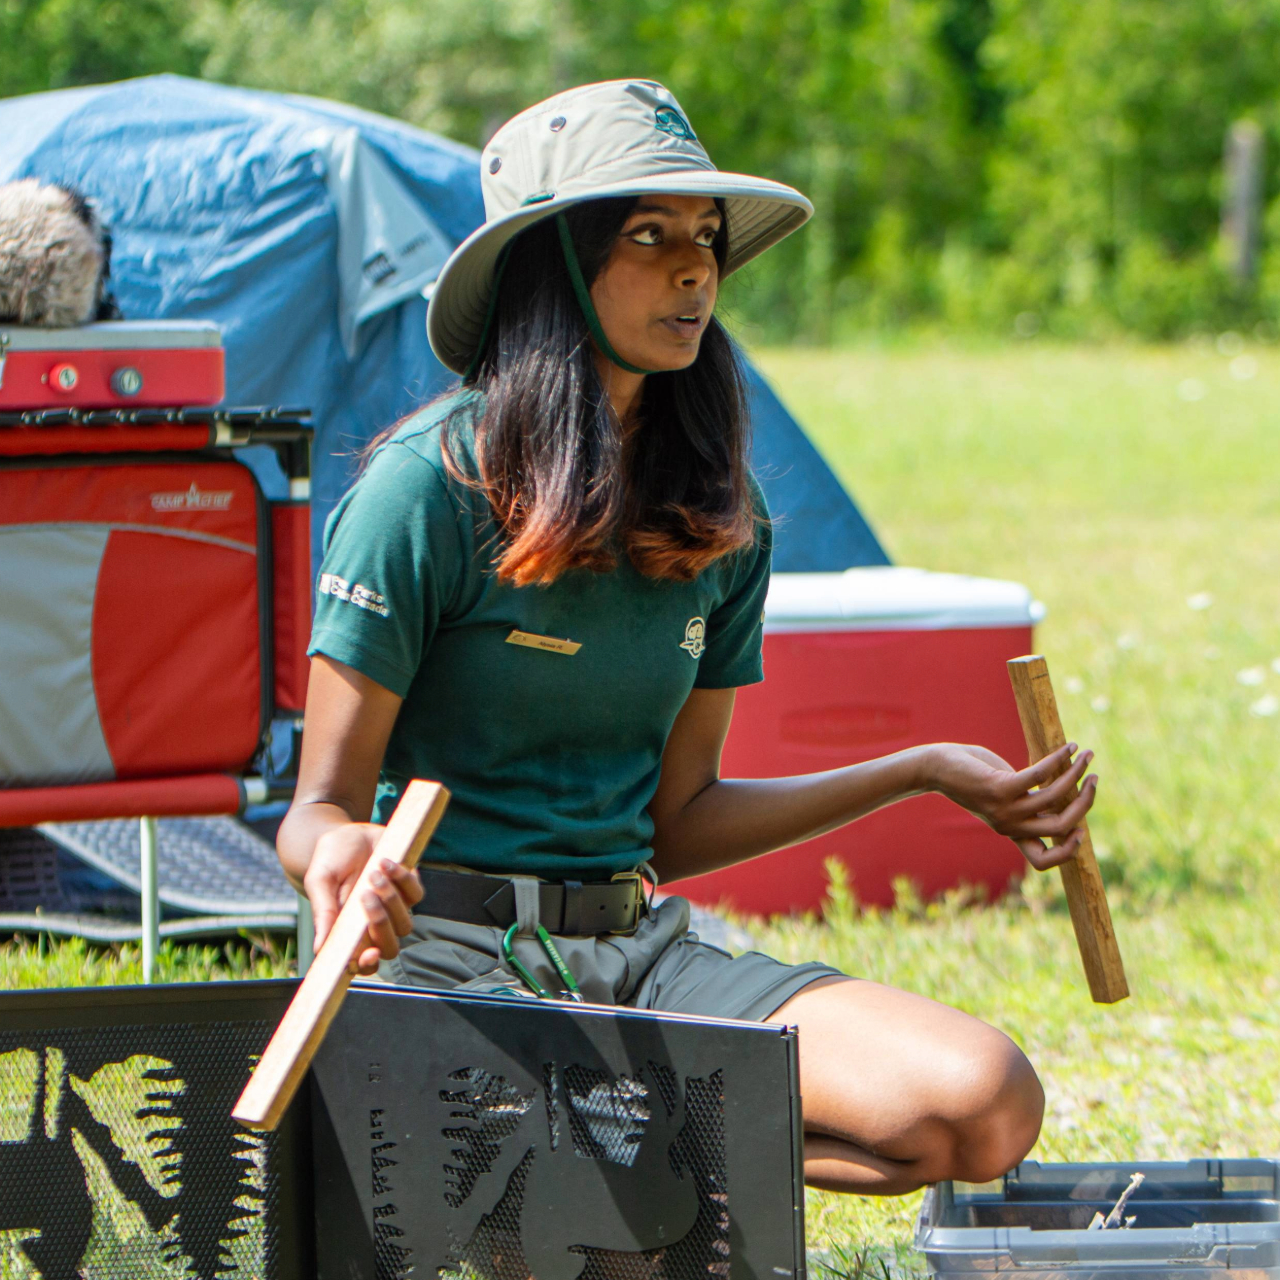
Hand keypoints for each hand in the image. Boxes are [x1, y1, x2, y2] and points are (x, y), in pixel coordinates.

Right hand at [302, 822, 424, 973]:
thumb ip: (323, 913)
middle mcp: (373, 925)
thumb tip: (320, 949)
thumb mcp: (320, 881)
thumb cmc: (329, 861)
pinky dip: (402, 878)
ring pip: (405, 924)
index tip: (369, 954)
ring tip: (372, 873)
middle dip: (380, 924)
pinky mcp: (409, 889)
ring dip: (390, 899)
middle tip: (365, 895)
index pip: (362, 962)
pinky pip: (416, 894)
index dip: (367, 965)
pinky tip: (384, 862)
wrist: (347, 833)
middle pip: (389, 947)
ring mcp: (394, 908)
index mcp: (349, 931)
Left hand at [924, 741, 1098, 870]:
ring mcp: (1004, 808)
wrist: (936, 769)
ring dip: (1076, 774)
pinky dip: (1059, 760)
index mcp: (1011, 832)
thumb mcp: (1004, 795)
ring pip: (1055, 798)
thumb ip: (1030, 800)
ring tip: (1086, 755)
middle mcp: (1009, 825)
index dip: (1067, 853)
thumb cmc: (973, 778)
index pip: (1041, 861)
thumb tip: (1062, 790)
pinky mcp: (1000, 787)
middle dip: (1085, 803)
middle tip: (1094, 779)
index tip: (1081, 831)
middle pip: (1061, 827)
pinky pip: (1040, 775)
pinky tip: (1068, 747)